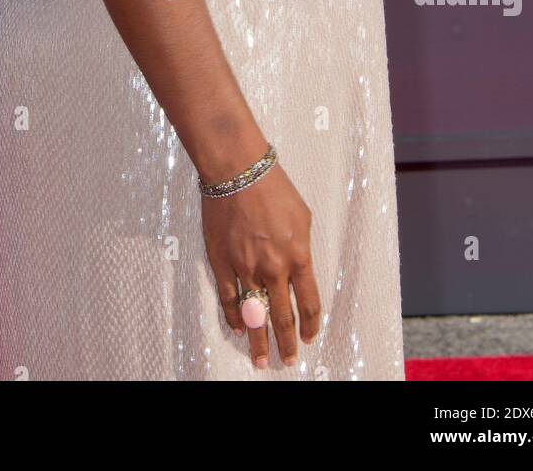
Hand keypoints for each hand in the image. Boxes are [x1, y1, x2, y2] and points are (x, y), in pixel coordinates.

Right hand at [201, 165, 321, 369]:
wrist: (237, 170)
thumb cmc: (273, 187)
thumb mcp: (303, 216)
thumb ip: (302, 247)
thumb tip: (299, 268)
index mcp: (298, 256)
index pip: (308, 303)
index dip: (310, 325)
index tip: (310, 338)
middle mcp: (273, 268)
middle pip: (282, 317)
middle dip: (286, 343)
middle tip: (288, 361)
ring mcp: (245, 268)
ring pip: (254, 315)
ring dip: (258, 341)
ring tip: (260, 361)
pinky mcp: (222, 262)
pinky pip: (228, 299)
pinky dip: (234, 317)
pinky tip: (238, 329)